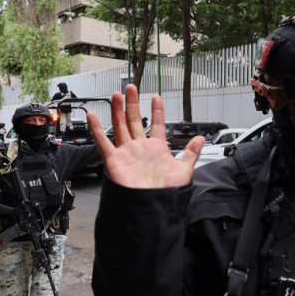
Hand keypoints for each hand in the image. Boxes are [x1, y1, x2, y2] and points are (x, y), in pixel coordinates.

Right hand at [87, 84, 203, 188]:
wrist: (150, 207)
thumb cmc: (166, 193)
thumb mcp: (184, 170)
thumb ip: (191, 153)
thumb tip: (201, 139)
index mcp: (156, 150)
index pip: (156, 125)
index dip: (157, 111)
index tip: (157, 98)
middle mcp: (140, 149)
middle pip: (134, 121)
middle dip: (133, 104)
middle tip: (131, 89)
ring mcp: (126, 153)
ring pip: (120, 126)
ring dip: (117, 110)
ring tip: (116, 95)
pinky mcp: (114, 160)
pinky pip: (103, 142)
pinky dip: (97, 129)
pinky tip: (94, 116)